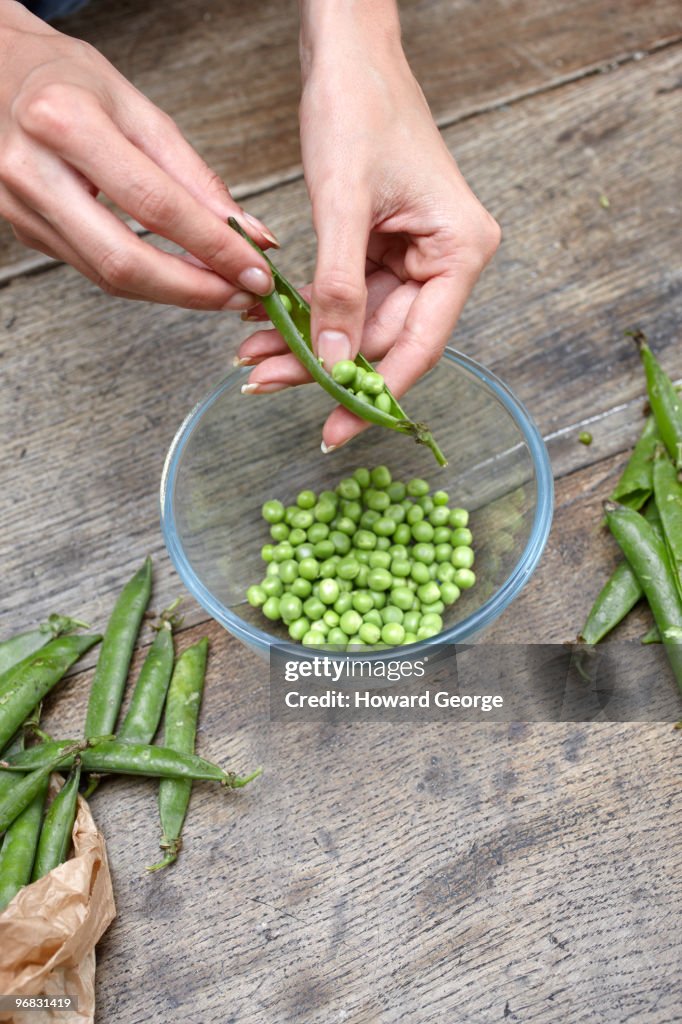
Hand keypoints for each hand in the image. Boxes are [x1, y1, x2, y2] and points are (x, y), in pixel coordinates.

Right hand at [0, 1, 277, 307]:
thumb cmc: (63, 78)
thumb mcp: (135, 106)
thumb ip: (194, 175)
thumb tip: (249, 232)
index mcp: (65, 123)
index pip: (155, 205)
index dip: (213, 248)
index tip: (256, 270)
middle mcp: (33, 172)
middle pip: (126, 261)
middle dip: (194, 290)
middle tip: (242, 296)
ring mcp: (21, 210)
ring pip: (109, 278)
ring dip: (174, 293)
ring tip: (222, 289)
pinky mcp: (24, 232)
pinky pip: (94, 271)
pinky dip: (144, 281)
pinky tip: (178, 277)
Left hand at [238, 1, 499, 448]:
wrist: (347, 52)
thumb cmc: (358, 106)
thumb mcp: (343, 202)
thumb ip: (339, 287)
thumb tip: (335, 363)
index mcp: (459, 250)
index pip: (419, 346)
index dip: (374, 393)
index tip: (335, 430)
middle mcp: (444, 261)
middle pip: (382, 340)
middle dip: (322, 364)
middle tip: (263, 381)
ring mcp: (414, 257)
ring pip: (358, 325)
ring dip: (307, 342)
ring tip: (253, 356)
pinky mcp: (383, 249)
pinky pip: (345, 298)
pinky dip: (308, 313)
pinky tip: (267, 325)